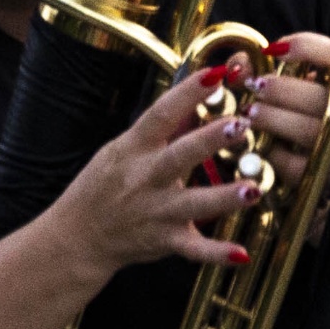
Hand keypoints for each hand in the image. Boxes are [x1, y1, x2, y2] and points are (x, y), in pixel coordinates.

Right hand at [56, 67, 266, 275]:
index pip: (161, 114)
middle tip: (240, 125)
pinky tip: (241, 254)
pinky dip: (216, 253)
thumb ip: (159, 128)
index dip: (188, 93)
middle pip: (180, 155)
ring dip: (223, 197)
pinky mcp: (164, 241)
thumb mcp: (122, 149)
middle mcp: (145, 178)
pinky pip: (193, 249)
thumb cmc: (102, 186)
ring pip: (193, 203)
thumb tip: (195, 95)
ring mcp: (156, 211)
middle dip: (209, 141)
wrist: (77, 236)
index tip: (216, 73)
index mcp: (134, 148)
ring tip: (252, 189)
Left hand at [241, 33, 329, 187]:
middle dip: (283, 90)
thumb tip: (237, 67)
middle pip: (323, 95)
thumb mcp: (272, 88)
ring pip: (313, 130)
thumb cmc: (282, 115)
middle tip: (254, 87)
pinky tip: (259, 146)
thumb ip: (252, 71)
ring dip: (275, 119)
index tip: (273, 49)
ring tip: (249, 114)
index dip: (306, 46)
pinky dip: (275, 154)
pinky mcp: (326, 175)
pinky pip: (301, 165)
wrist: (295, 164)